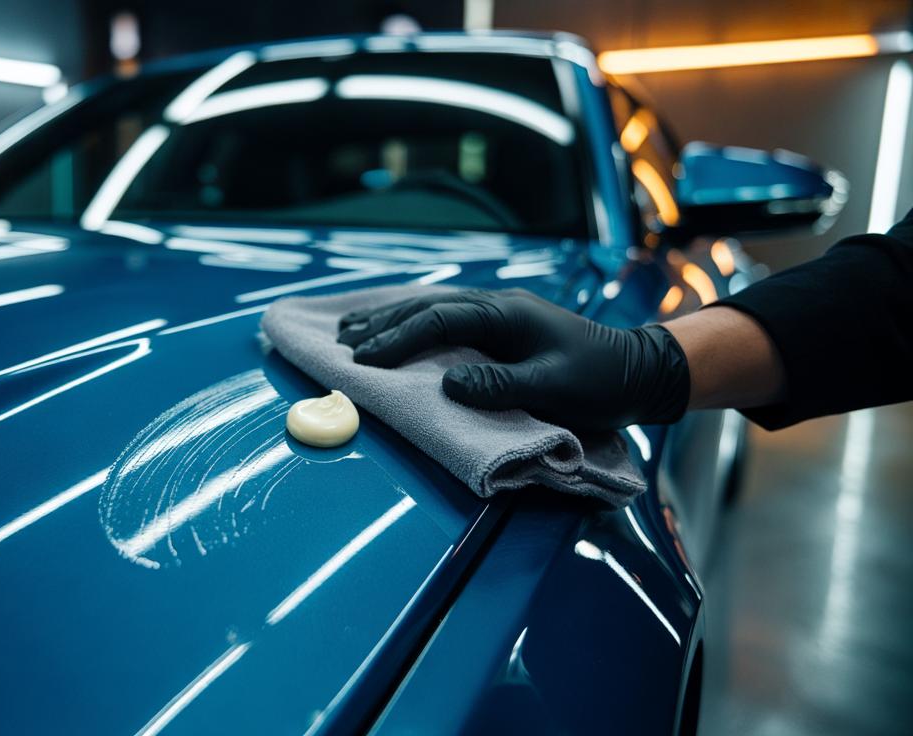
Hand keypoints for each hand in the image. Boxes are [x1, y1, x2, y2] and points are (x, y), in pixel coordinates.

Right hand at [338, 288, 689, 430]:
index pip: (438, 321)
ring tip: (349, 331)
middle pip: (426, 308)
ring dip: (390, 320)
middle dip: (381, 326)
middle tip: (340, 345)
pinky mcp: (500, 327)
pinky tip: (394, 328)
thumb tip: (448, 383)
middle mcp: (497, 307)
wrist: (641, 370)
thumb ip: (501, 387)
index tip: (363, 360)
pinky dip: (411, 324)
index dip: (398, 340)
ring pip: (431, 309)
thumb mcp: (555, 389)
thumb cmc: (601, 382)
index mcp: (507, 315)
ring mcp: (498, 314)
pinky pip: (444, 319)